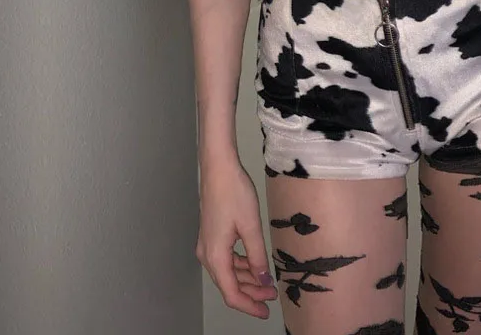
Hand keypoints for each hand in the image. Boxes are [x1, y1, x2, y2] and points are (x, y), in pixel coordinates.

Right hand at [195, 156, 277, 318]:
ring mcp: (207, 245)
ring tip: (267, 282)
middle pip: (228, 284)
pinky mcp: (212, 235)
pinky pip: (226, 259)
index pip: (231, 293)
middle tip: (272, 296)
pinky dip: (241, 266)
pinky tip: (255, 263)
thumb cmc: (235, 194)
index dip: (249, 305)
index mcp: (216, 256)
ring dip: (247, 279)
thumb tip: (264, 280)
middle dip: (250, 293)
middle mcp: (207, 255)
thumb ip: (257, 255)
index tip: (266, 311)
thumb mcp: (251, 226)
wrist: (219, 169)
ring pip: (227, 272)